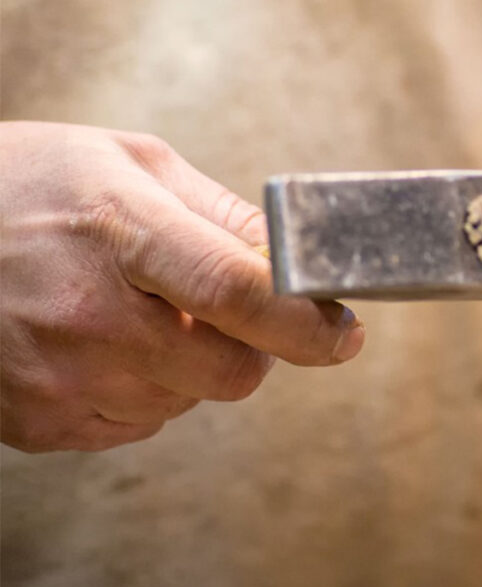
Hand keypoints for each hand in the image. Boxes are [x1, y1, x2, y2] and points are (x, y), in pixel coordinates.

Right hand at [0, 122, 363, 452]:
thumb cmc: (31, 182)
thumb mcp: (131, 162)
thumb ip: (222, 213)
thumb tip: (293, 256)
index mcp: (120, 229)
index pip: (237, 291)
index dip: (305, 321)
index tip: (344, 331)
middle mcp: (88, 313)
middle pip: (232, 368)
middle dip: (256, 344)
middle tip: (228, 306)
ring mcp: (58, 377)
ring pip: (190, 399)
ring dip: (195, 363)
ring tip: (142, 309)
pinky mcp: (37, 421)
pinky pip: (140, 424)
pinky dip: (148, 388)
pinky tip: (107, 340)